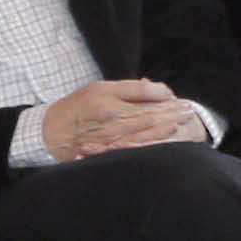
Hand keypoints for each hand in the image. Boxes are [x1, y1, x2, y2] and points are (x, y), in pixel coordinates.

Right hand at [41, 77, 205, 159]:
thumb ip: (130, 89)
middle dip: (172, 114)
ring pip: (144, 133)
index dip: (166, 99)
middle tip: (190, 112)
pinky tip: (164, 143)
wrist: (50, 132)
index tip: (182, 100)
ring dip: (166, 128)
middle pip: (148, 115)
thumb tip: (158, 89)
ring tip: (183, 124)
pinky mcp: (107, 151)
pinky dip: (150, 145)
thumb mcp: (99, 89)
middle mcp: (110, 118)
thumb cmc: (77, 107)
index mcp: (109, 100)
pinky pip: (133, 148)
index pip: (144, 97)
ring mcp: (110, 137)